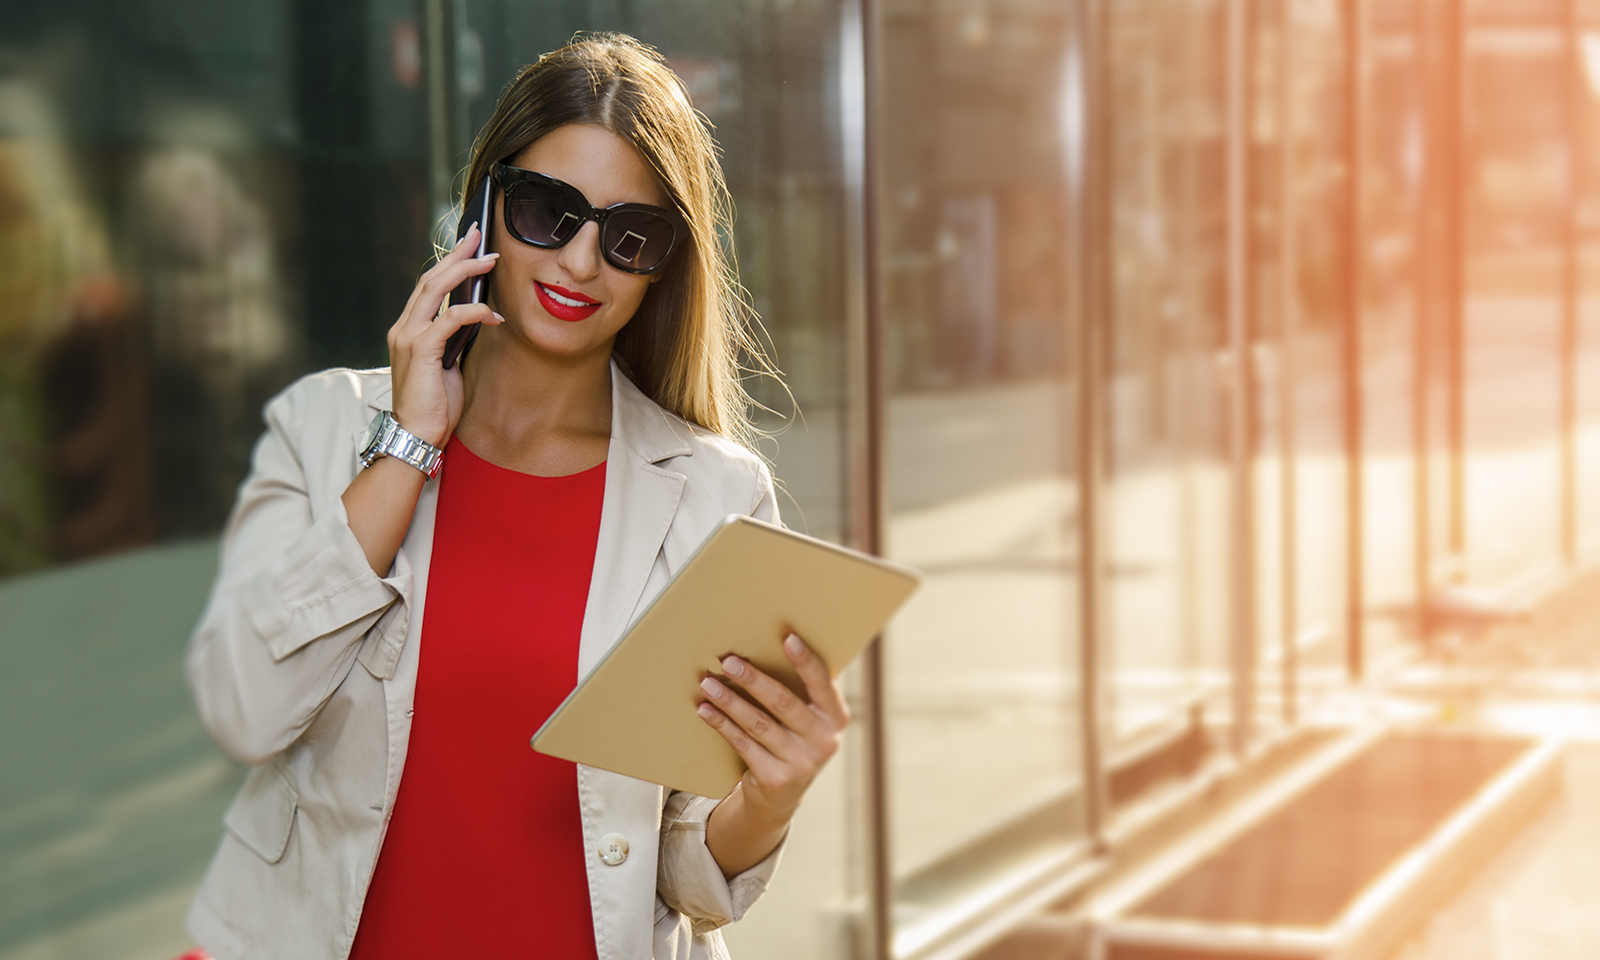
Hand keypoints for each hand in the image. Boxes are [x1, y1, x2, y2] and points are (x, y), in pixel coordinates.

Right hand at [386, 223, 502, 447]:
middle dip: (457, 255)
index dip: (448, 262)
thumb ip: (455, 340)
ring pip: (435, 289)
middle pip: (431, 278)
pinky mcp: (419, 350)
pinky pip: (450, 319)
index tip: (469, 245)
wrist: (417, 436)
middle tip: (480, 237)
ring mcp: (408, 337)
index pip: (428, 286)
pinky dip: (474, 312)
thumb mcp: (448, 365)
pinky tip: (494, 315)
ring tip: (490, 261)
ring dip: (465, 271)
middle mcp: (403, 328)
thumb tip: (477, 318)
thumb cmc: (435, 406)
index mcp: (408, 330)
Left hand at [697, 633, 849, 821]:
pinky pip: (742, 744)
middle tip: (729, 661)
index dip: (805, 660)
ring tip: (709, 683)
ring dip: (730, 701)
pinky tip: (706, 710)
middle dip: (753, 680)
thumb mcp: (808, 718)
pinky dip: (721, 724)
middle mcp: (824, 741)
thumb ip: (801, 691)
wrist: (782, 795)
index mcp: (836, 717)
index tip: (787, 637)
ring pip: (758, 724)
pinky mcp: (774, 778)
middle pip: (784, 703)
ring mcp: (800, 762)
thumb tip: (765, 646)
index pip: (822, 683)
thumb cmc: (793, 738)